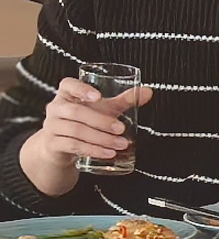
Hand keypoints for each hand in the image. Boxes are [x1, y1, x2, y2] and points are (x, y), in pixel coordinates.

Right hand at [15, 76, 145, 197]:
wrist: (62, 146)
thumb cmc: (85, 122)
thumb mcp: (104, 109)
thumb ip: (124, 100)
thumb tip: (148, 91)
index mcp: (66, 94)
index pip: (67, 85)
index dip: (81, 89)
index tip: (98, 96)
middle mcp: (56, 108)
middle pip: (75, 112)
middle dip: (101, 121)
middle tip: (121, 128)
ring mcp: (51, 126)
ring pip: (75, 131)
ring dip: (101, 138)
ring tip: (121, 144)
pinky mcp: (53, 144)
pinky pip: (72, 146)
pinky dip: (93, 150)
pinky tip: (108, 153)